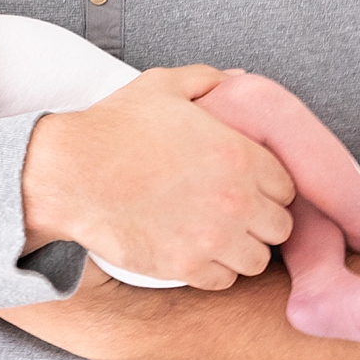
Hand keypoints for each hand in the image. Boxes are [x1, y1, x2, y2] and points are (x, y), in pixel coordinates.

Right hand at [25, 77, 297, 297]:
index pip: (288, 187)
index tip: (250, 188)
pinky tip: (197, 251)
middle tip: (237, 214)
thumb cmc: (114, 128)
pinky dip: (215, 270)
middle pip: (280, 228)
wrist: (72, 174)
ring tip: (219, 237)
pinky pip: (223, 281)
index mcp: (239, 153)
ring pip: (257, 260)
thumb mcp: (164, 86)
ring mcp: (212, 237)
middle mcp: (234, 198)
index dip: (270, 188)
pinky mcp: (186, 266)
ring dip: (243, 250)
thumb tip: (239, 79)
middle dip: (263, 221)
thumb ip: (209, 79)